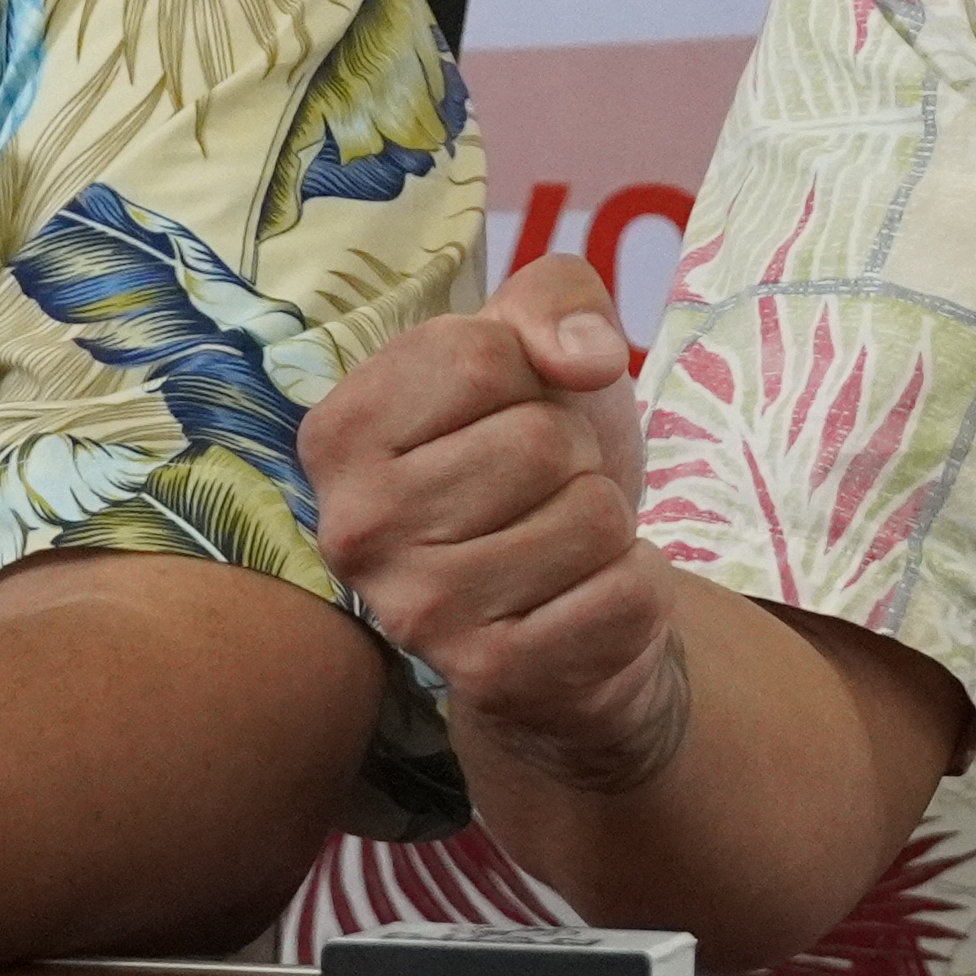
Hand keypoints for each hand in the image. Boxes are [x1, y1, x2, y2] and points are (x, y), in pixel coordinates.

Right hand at [307, 255, 692, 793]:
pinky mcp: (491, 677)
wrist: (568, 609)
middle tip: (542, 492)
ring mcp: (417, 614)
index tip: (509, 411)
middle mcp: (355, 529)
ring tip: (560, 545)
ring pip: (592, 516)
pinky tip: (582, 599)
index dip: (534, 373)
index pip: (479, 355)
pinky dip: (635, 585)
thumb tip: (584, 358)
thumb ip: (556, 298)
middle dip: (575, 455)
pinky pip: (627, 593)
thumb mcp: (538, 347)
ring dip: (606, 523)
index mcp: (340, 431)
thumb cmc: (538, 461)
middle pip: (542, 442)